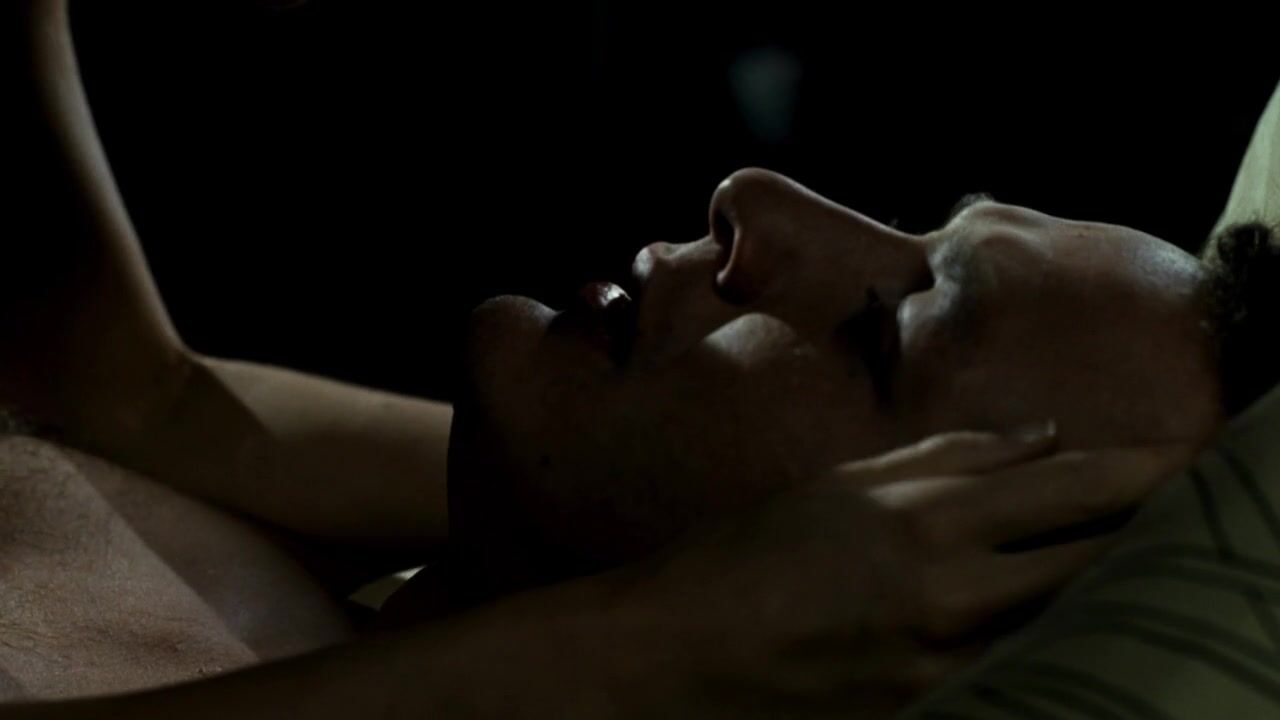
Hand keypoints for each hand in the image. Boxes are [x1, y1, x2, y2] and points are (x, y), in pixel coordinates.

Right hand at [609, 428, 1196, 718]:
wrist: (681, 651)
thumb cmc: (750, 554)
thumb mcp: (843, 485)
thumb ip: (947, 459)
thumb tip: (1042, 438)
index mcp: (923, 517)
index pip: (1070, 487)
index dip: (1143, 470)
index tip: (1190, 456)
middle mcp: (949, 589)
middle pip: (1094, 560)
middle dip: (1153, 532)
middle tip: (1194, 514)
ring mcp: (945, 662)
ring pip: (1071, 625)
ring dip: (1113, 595)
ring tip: (1150, 572)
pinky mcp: (929, 712)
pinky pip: (1018, 675)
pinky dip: (1053, 649)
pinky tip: (1068, 632)